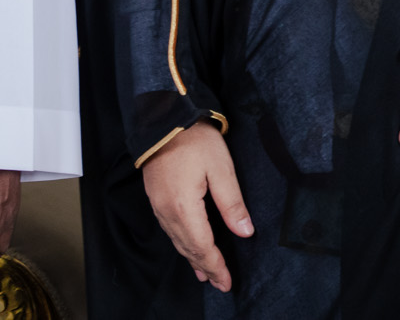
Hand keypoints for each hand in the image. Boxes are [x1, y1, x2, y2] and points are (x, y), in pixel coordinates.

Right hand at [139, 121, 251, 292]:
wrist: (162, 117)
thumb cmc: (193, 140)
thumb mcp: (221, 169)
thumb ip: (232, 204)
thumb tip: (245, 232)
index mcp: (184, 207)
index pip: (203, 247)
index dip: (217, 265)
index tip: (227, 282)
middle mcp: (167, 211)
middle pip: (188, 247)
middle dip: (205, 266)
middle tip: (220, 283)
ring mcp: (157, 204)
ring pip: (176, 240)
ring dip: (191, 257)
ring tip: (204, 271)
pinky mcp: (154, 195)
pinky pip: (168, 228)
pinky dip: (180, 242)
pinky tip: (186, 244)